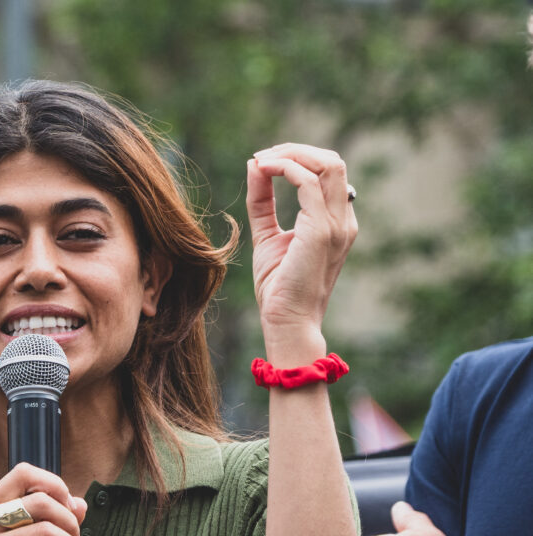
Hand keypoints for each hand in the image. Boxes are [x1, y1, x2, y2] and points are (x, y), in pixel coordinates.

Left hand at [246, 144, 357, 339]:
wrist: (286, 321)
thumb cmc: (278, 286)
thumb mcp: (267, 236)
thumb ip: (263, 202)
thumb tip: (255, 165)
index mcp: (337, 221)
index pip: (328, 173)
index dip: (297, 159)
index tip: (263, 162)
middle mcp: (344, 220)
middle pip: (332, 161)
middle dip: (295, 150)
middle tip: (261, 156)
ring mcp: (338, 224)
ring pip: (327, 164)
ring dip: (290, 154)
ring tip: (261, 160)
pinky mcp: (322, 231)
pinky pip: (308, 182)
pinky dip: (284, 168)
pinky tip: (262, 170)